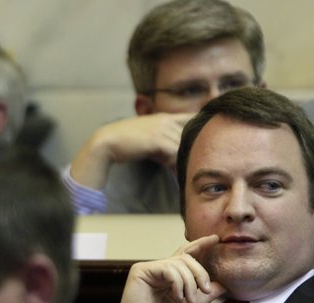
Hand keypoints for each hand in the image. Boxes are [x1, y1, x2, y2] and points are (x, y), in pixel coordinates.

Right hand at [70, 113, 194, 189]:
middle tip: (186, 167)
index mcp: (163, 117)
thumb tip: (174, 160)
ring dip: (181, 160)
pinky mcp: (157, 140)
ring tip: (179, 173)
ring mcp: (161, 129)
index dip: (198, 124)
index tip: (206, 134)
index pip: (188, 118)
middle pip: (187, 136)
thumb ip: (163, 146)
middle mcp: (165, 121)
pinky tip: (172, 172)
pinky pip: (174, 153)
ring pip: (182, 146)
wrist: (107, 141)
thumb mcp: (148, 140)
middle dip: (188, 151)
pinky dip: (174, 163)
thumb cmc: (126, 143)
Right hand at [105, 235, 225, 302]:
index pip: (187, 254)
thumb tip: (224, 285)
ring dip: (189, 283)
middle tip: (206, 290)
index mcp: (171, 276)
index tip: (216, 239)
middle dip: (200, 273)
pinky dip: (177, 282)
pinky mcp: (141, 270)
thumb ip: (206, 294)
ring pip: (179, 263)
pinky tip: (177, 296)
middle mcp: (160, 269)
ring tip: (189, 301)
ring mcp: (150, 269)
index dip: (201, 245)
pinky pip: (168, 268)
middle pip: (187, 258)